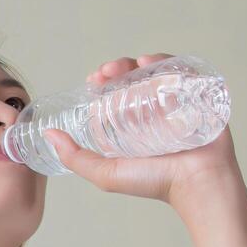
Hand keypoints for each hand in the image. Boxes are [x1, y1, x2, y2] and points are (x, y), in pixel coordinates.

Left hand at [44, 53, 241, 204]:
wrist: (197, 185)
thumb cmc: (155, 182)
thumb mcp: (105, 173)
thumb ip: (75, 157)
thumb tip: (48, 135)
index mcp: (133, 123)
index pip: (115, 92)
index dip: (102, 81)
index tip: (93, 79)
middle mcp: (153, 110)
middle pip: (133, 77)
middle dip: (117, 68)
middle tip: (107, 72)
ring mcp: (176, 102)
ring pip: (155, 71)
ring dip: (137, 62)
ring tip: (127, 66)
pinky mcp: (198, 96)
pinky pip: (182, 71)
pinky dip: (166, 62)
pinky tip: (151, 63)